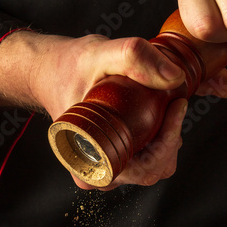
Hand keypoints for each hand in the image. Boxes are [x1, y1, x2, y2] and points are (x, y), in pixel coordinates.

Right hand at [0, 31, 224, 188]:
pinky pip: (151, 158)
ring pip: (156, 166)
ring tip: (168, 105)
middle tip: (174, 102)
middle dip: (172, 136)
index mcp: (89, 163)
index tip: (177, 105)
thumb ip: (134, 57)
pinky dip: (163, 137)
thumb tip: (175, 77)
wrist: (50, 70)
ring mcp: (108, 166)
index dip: (167, 140)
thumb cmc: (67, 68)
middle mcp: (98, 172)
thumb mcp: (98, 55)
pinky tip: (163, 113)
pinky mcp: (117, 157)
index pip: (143, 168)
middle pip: (154, 169)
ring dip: (170, 137)